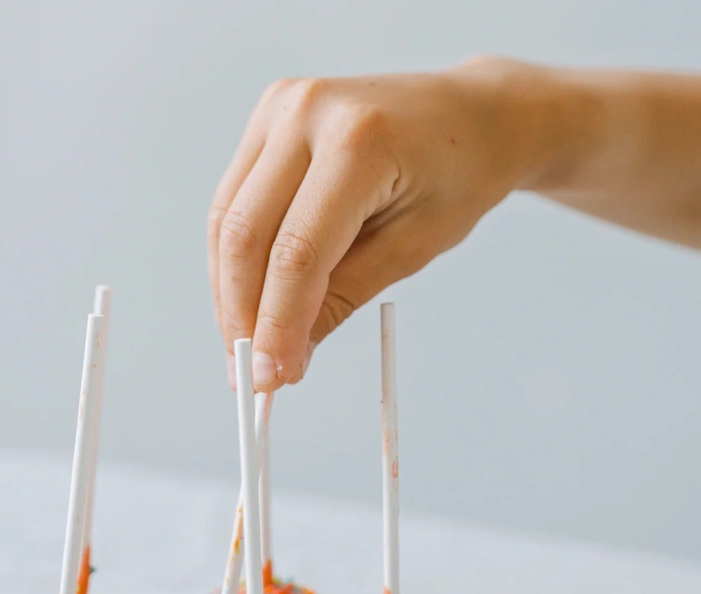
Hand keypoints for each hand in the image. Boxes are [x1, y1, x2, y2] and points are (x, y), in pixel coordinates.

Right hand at [209, 59, 566, 389]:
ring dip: (229, 293)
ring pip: (228, 221)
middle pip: (248, 235)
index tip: (272, 378)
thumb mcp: (412, 248)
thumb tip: (287, 355)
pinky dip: (235, 260)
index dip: (277, 324)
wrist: (471, 114)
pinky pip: (234, 202)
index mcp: (358, 142)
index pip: (298, 253)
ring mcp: (280, 107)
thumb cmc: (458, 176)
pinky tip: (247, 303)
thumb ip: (343, 299)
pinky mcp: (268, 117)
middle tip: (250, 375)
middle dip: (242, 315)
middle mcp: (307, 112)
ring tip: (245, 349)